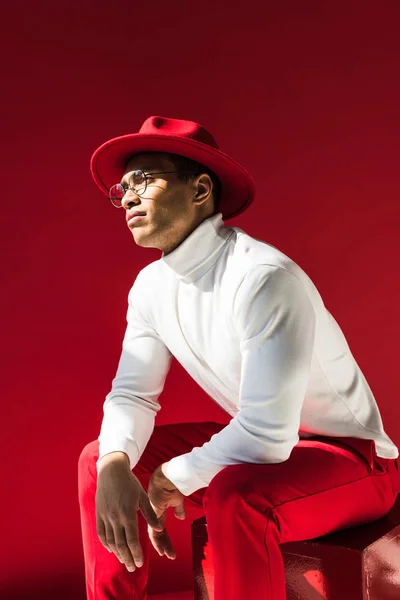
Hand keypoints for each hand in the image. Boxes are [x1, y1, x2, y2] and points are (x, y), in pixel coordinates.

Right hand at [95, 454, 163, 571]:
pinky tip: (111, 549)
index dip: (137, 553)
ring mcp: (105, 516)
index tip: (140, 563)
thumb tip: (160, 529)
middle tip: (133, 568)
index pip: (132, 540)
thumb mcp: (143, 496)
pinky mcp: (99, 513)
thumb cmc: (130, 483)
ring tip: (124, 561)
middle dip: (128, 558)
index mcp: (128, 513)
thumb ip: (150, 514)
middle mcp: (115, 517)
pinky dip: (106, 544)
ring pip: (110, 541)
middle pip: (121, 544)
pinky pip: (101, 533)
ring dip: (118, 553)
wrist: (111, 471)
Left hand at [147, 462, 185, 558]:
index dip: (165, 539)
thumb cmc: (173, 484)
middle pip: (158, 534)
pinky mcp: (152, 513)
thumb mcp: (177, 499)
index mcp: (159, 511)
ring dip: (161, 546)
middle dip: (164, 545)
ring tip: (166, 555)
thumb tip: (181, 518)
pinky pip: (152, 530)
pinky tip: (161, 549)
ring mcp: (152, 514)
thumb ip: (178, 509)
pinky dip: (157, 541)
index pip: (161, 529)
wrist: (169, 476)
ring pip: (154, 534)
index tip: (168, 550)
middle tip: (169, 556)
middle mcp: (154, 514)